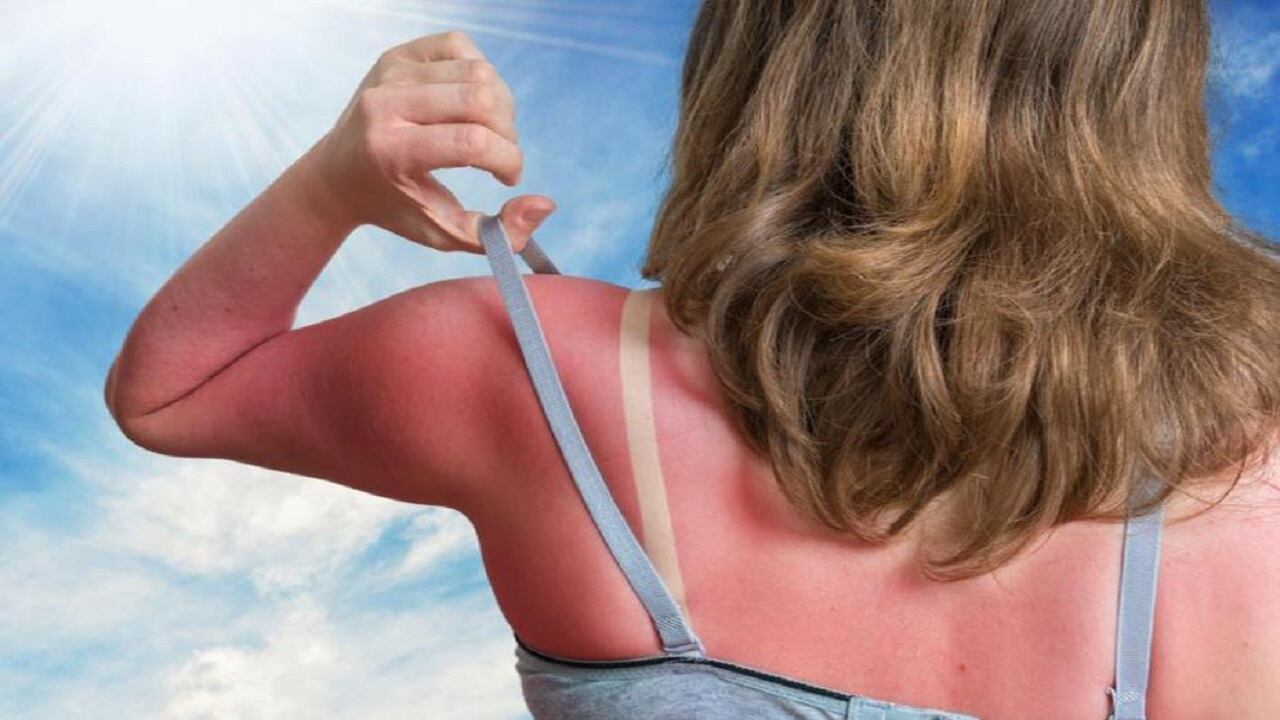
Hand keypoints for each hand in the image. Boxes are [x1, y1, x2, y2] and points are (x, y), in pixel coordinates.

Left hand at [307, 30, 554, 253]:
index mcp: (391, 151)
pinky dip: (480, 75)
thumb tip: (546, 204)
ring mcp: (390, 72)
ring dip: (500, 106)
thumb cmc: (395, 207)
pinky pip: (461, 47)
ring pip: (479, 72)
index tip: (509, 178)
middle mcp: (385, 104)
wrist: (338, 174)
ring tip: (487, 130)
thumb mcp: (444, 234)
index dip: (508, 160)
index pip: (471, 142)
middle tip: (499, 154)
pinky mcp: (398, 54)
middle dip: (508, 133)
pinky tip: (469, 102)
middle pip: (481, 100)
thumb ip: (498, 234)